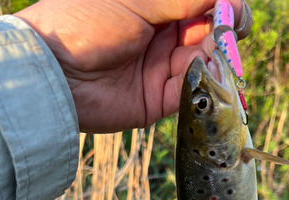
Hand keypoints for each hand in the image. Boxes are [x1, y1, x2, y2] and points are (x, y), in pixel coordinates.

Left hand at [15, 0, 248, 132]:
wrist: (55, 72)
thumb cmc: (87, 21)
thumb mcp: (138, 0)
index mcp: (154, 6)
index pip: (200, 4)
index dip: (222, 5)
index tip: (233, 9)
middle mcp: (161, 37)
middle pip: (206, 32)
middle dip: (222, 31)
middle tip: (230, 32)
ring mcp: (161, 69)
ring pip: (203, 62)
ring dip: (215, 58)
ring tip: (217, 53)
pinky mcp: (159, 101)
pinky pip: (191, 91)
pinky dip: (203, 83)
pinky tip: (208, 73)